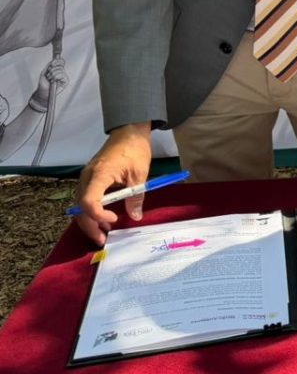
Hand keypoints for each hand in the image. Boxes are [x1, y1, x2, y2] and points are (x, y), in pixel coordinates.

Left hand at [33, 57, 68, 104]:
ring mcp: (64, 77)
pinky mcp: (66, 81)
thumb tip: (56, 58)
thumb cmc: (43, 83)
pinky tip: (54, 81)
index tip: (52, 63)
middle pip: (60, 65)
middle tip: (49, 75)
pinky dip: (56, 78)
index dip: (57, 61)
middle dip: (52, 70)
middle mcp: (62, 72)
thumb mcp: (44, 71)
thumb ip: (50, 64)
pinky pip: (62, 75)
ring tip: (50, 79)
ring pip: (60, 70)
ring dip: (52, 75)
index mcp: (57, 69)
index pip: (61, 62)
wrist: (43, 91)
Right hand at [74, 122, 152, 245]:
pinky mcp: (90, 180)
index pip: (88, 201)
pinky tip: (104, 219)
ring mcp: (86, 179)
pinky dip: (93, 211)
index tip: (114, 220)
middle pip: (80, 208)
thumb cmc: (134, 150)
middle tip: (103, 240)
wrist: (128, 133)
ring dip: (91, 221)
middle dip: (90, 226)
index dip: (98, 215)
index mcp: (98, 175)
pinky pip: (86, 199)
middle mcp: (87, 178)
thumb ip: (135, 196)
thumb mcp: (139, 174)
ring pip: (81, 205)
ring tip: (105, 233)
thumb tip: (135, 217)